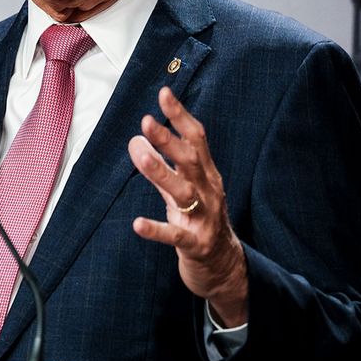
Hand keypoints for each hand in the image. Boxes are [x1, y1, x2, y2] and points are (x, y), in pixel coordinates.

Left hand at [128, 86, 247, 325]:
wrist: (224, 267)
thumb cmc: (200, 220)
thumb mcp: (183, 188)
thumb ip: (161, 165)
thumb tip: (136, 139)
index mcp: (207, 173)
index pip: (196, 138)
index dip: (180, 115)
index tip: (163, 93)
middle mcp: (209, 191)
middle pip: (190, 160)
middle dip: (168, 139)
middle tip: (145, 121)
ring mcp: (205, 218)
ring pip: (184, 192)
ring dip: (161, 172)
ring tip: (139, 155)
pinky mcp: (196, 244)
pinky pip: (175, 235)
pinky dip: (156, 229)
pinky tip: (137, 224)